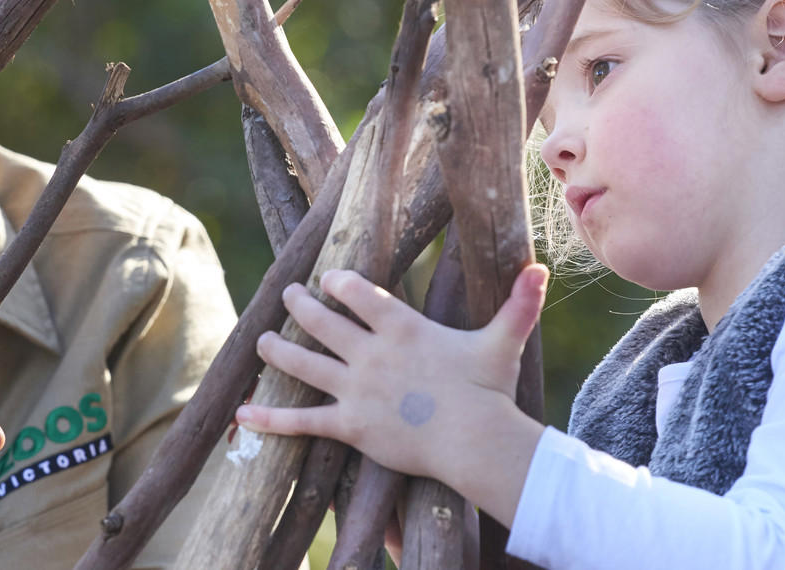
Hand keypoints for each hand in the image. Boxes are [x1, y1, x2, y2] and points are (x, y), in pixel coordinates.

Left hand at [236, 265, 549, 485]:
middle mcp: (370, 353)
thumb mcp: (503, 341)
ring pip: (302, 364)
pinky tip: (242, 416)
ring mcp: (355, 389)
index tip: (326, 278)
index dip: (337, 282)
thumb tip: (541, 268)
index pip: (357, 292)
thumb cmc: (489, 390)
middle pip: (321, 322)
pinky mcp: (349, 425)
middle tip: (288, 296)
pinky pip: (301, 421)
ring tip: (264, 341)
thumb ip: (518, 304)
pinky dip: (269, 420)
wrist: (475, 439)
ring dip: (278, 352)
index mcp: (401, 327)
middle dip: (299, 306)